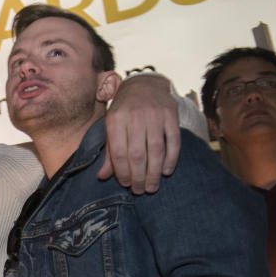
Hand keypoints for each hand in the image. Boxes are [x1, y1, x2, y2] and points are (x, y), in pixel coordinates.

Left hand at [98, 74, 179, 193]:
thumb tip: (102, 177)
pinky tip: (166, 171)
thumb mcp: (111, 128)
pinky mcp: (171, 115)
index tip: (126, 185)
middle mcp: (134, 117)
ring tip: (152, 187)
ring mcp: (154, 115)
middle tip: (141, 191)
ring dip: (154, 172)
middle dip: (139, 177)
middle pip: (138, 154)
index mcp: (115, 120)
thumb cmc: (124, 111)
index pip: (119, 153)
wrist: (144, 85)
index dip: (122, 172)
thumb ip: (109, 152)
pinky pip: (173, 141)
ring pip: (156, 150)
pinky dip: (171, 158)